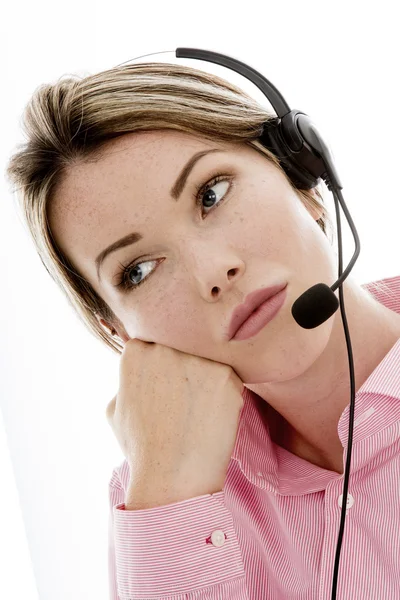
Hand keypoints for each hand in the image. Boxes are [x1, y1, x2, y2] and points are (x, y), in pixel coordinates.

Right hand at [106, 339, 244, 505]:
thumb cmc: (142, 448)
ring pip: (206, 363)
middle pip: (181, 349)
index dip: (160, 370)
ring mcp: (195, 359)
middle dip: (184, 371)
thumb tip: (141, 370)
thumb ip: (128, 380)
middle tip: (183, 403)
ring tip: (198, 414)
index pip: (153, 345)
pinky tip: (213, 418)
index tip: (162, 391)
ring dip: (205, 382)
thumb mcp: (115, 410)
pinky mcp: (225, 374)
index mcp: (136, 352)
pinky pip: (228, 377)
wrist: (172, 478)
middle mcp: (164, 348)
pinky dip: (225, 396)